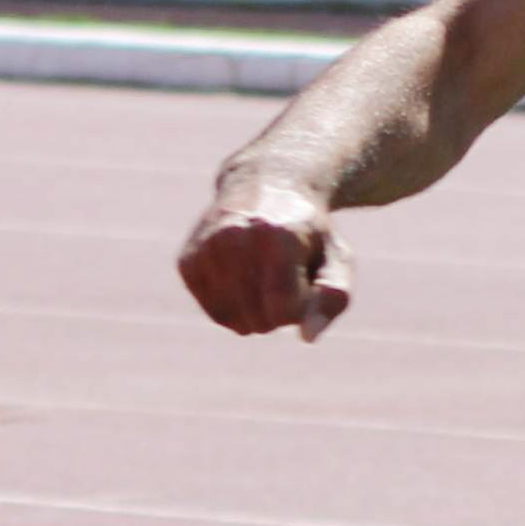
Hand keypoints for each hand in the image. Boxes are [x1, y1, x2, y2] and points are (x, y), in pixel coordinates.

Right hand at [178, 175, 350, 341]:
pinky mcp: (187, 262)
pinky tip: (243, 278)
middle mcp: (235, 238)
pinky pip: (215, 313)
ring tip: (264, 274)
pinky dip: (234, 306)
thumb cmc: (308, 233)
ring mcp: (206, 249)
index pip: (284, 310)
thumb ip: (333, 299)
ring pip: (234, 320)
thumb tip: (307, 338)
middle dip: (279, 310)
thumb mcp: (337, 259)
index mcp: (277, 236)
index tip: (306, 281)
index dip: (301, 307)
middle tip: (285, 274)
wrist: (265, 187)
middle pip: (259, 320)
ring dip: (256, 311)